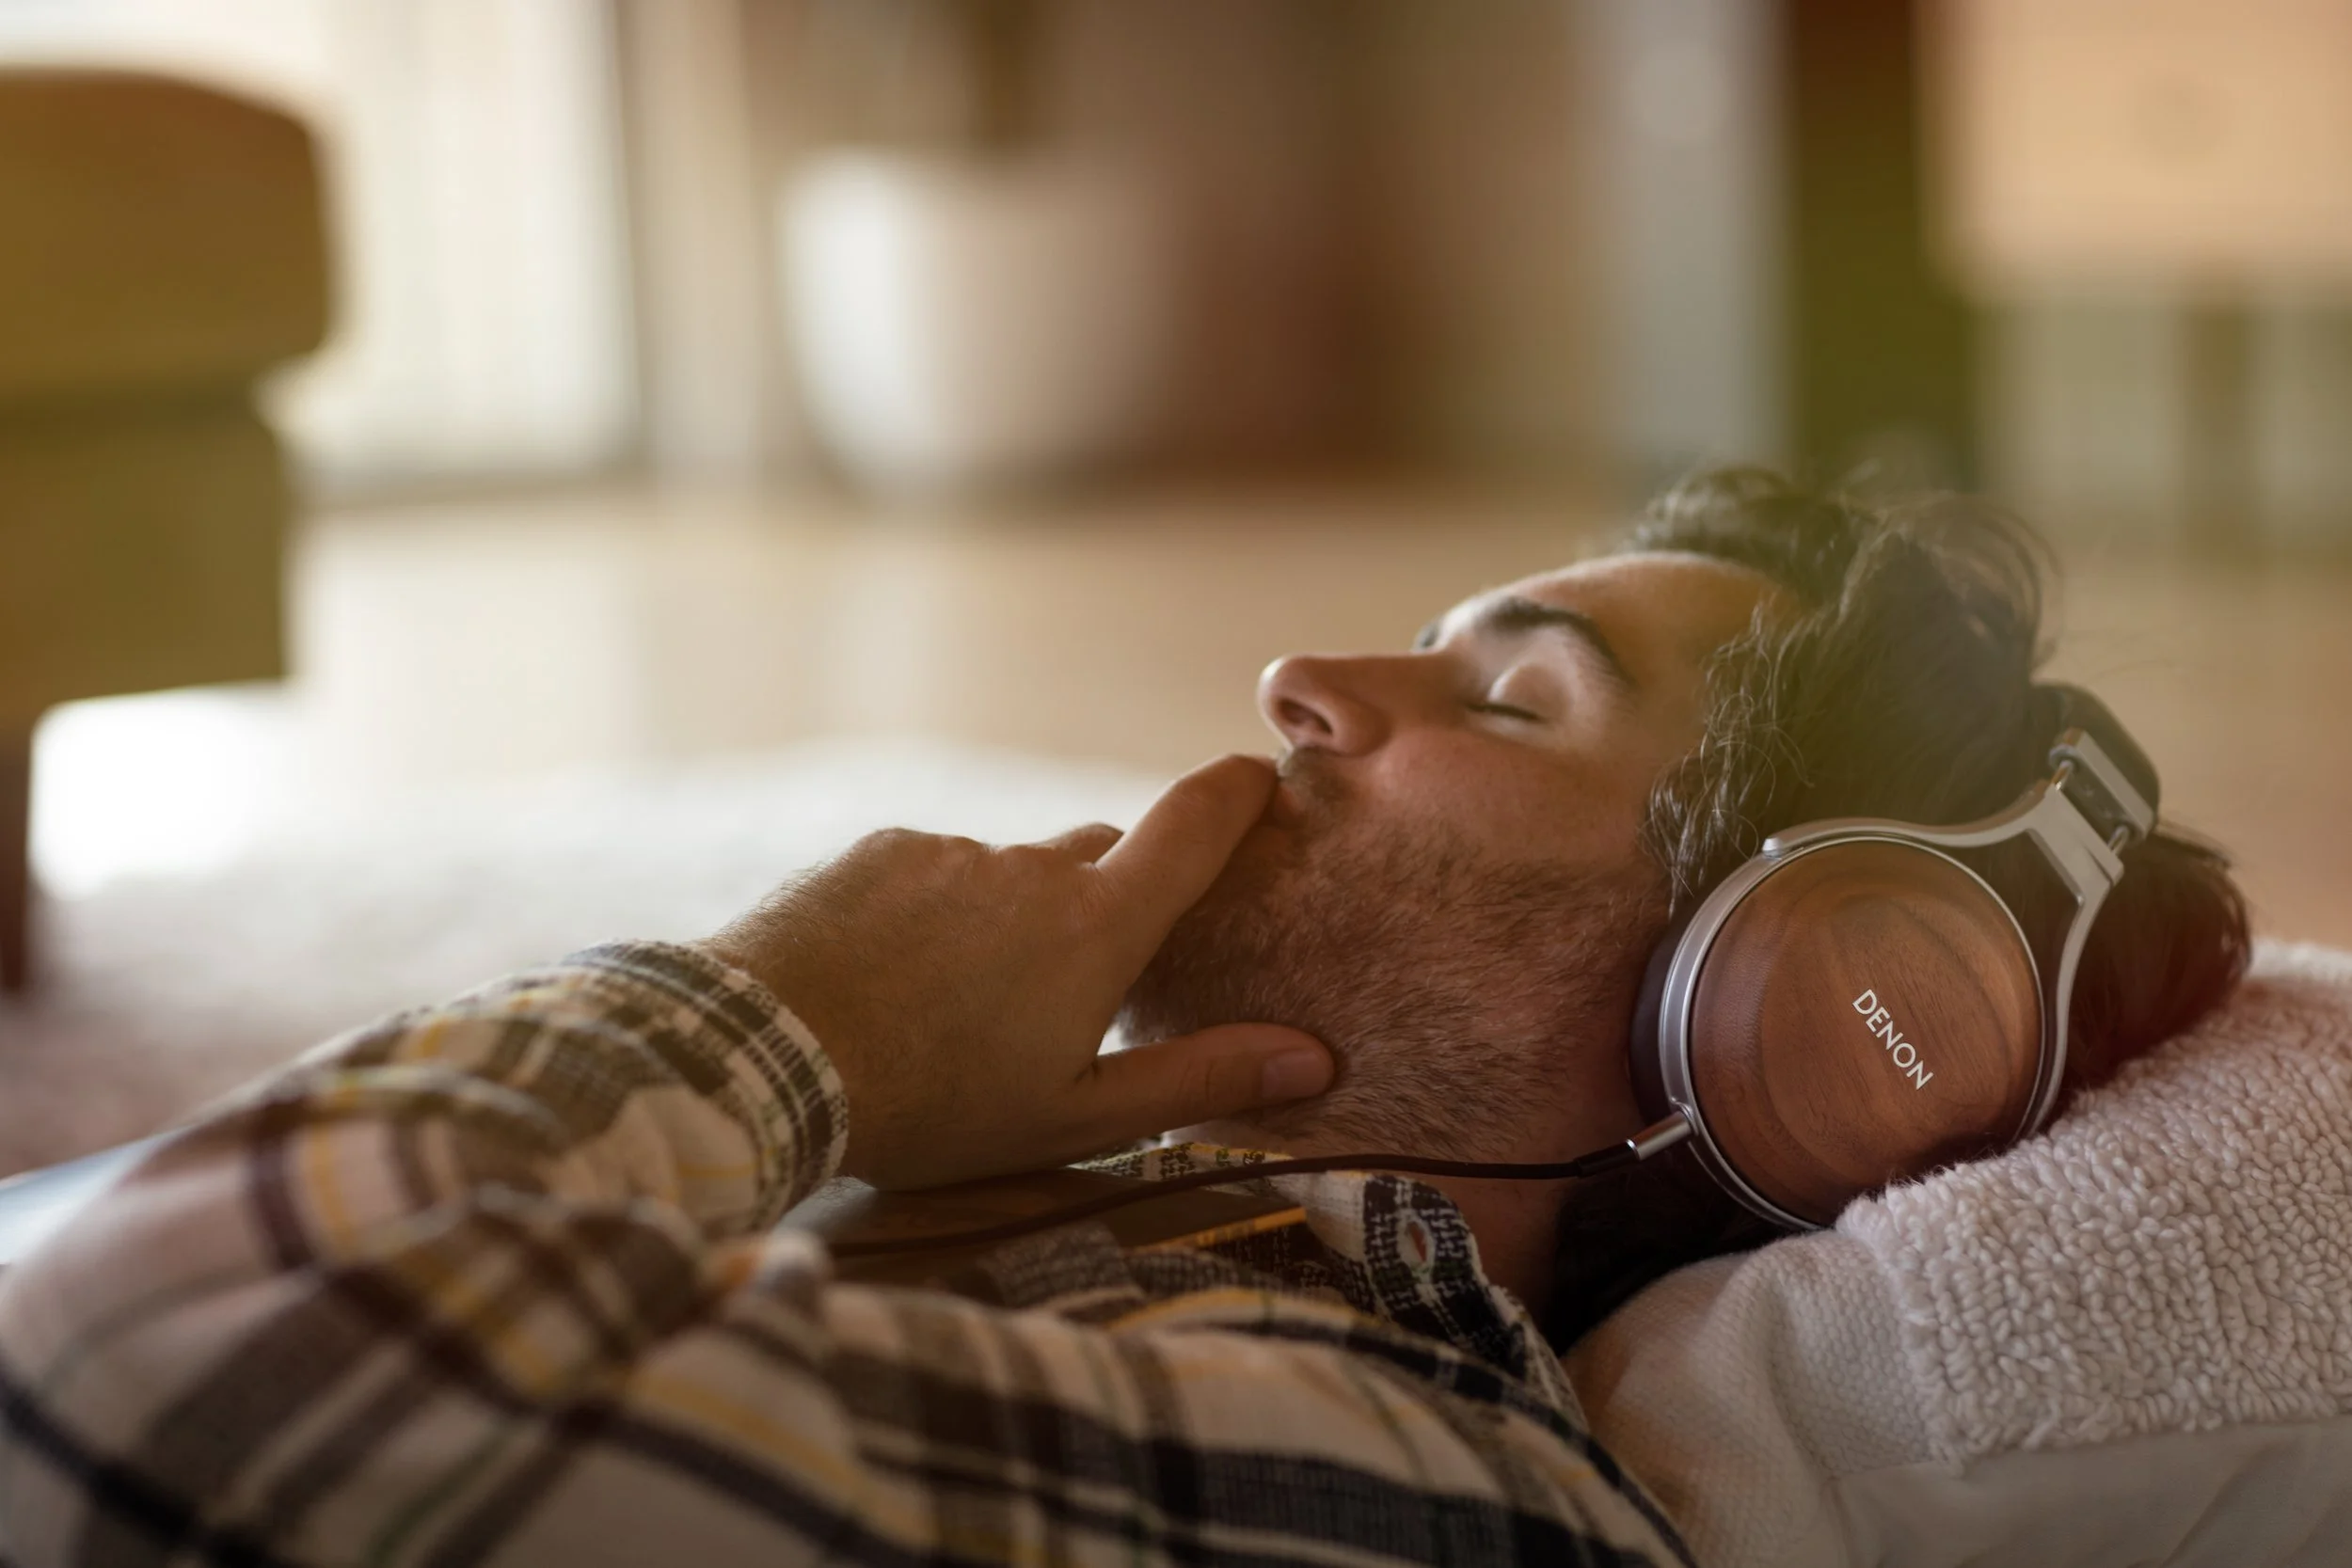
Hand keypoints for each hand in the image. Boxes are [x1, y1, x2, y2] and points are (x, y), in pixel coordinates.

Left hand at [699, 754, 1333, 1188]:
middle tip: (1082, 983)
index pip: (1193, 822)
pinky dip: (933, 919)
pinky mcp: (878, 852)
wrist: (765, 1055)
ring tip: (958, 1012)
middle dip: (1110, 900)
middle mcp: (1031, 866)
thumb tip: (1315, 1058)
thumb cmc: (932, 1105)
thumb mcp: (1075, 1117)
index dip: (1237, 792)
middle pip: (1101, 857)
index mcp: (1097, 925)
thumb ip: (1198, 1082)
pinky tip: (892, 985)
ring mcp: (949, 851)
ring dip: (1006, 923)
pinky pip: (931, 876)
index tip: (1262, 778)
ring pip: (1007, 877)